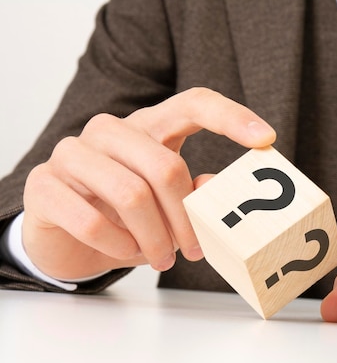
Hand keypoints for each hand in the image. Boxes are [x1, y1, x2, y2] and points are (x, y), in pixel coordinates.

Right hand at [22, 87, 275, 278]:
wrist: (67, 239)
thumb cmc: (127, 219)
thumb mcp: (168, 208)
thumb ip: (195, 195)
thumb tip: (219, 189)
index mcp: (149, 127)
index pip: (193, 103)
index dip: (231, 117)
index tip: (266, 140)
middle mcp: (110, 131)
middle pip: (166, 166)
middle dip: (186, 220)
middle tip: (194, 251)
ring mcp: (73, 153)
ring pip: (131, 195)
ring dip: (154, 238)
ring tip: (161, 259)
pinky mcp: (44, 184)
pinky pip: (91, 220)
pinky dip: (118, 246)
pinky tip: (126, 252)